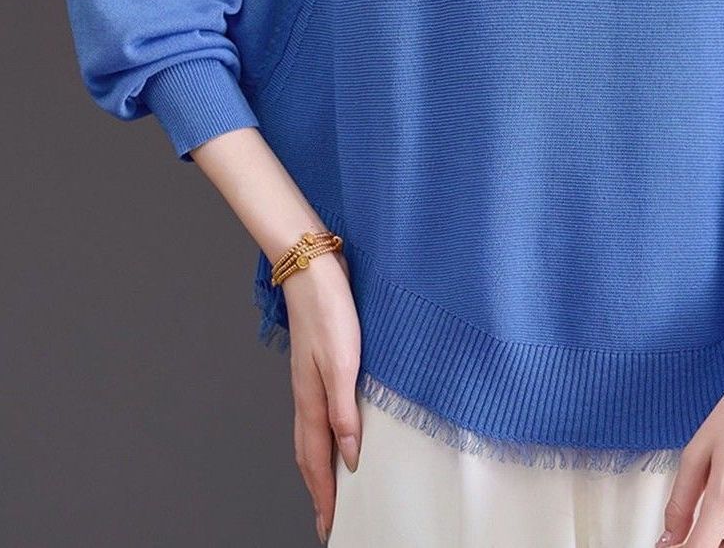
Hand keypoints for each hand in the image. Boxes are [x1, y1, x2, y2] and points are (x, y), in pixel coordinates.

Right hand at [282, 249, 361, 544]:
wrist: (312, 270)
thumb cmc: (329, 311)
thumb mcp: (344, 363)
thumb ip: (344, 410)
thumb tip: (348, 456)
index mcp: (312, 399)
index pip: (317, 460)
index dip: (324, 495)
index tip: (330, 525)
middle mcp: (306, 394)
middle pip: (308, 455)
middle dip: (317, 489)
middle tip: (328, 518)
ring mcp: (308, 380)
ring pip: (309, 435)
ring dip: (317, 465)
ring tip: (327, 486)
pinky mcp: (316, 364)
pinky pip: (316, 414)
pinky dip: (321, 436)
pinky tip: (332, 431)